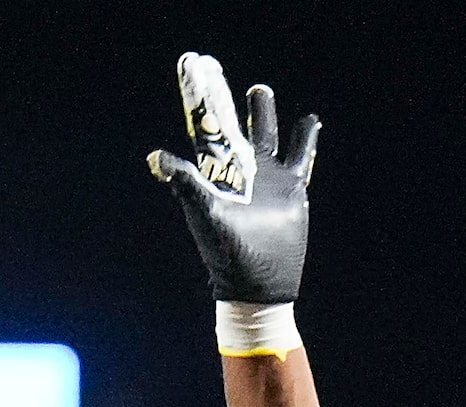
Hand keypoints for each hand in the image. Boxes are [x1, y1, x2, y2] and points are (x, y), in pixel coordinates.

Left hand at [148, 53, 318, 303]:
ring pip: (265, 134)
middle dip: (225, 98)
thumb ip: (184, 182)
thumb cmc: (224, 250)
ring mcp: (266, 176)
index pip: (206, 124)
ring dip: (263, 112)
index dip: (200, 96)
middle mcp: (239, 167)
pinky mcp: (291, 187)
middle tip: (215, 69)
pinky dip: (306, 138)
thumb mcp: (202, 212)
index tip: (194, 66)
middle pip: (231, 122)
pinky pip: (301, 155)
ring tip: (260, 90)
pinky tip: (310, 120)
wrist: (257, 280)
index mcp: (215, 169)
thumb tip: (155, 158)